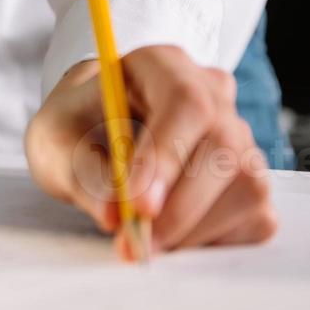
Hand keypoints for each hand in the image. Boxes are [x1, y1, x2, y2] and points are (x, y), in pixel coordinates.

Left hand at [25, 45, 276, 260]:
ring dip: (193, 230)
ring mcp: (240, 136)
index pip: (186, 102)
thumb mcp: (55, 144)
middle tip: (135, 243)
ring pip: (245, 186)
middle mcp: (212, 95)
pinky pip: (254, 218)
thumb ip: (81, 174)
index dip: (167, 156)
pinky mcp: (250, 178)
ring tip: (142, 239)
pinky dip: (212, 240)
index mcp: (162, 65)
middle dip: (179, 208)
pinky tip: (170, 235)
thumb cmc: (73, 130)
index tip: (138, 206)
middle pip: (224, 146)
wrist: (89, 138)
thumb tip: (115, 215)